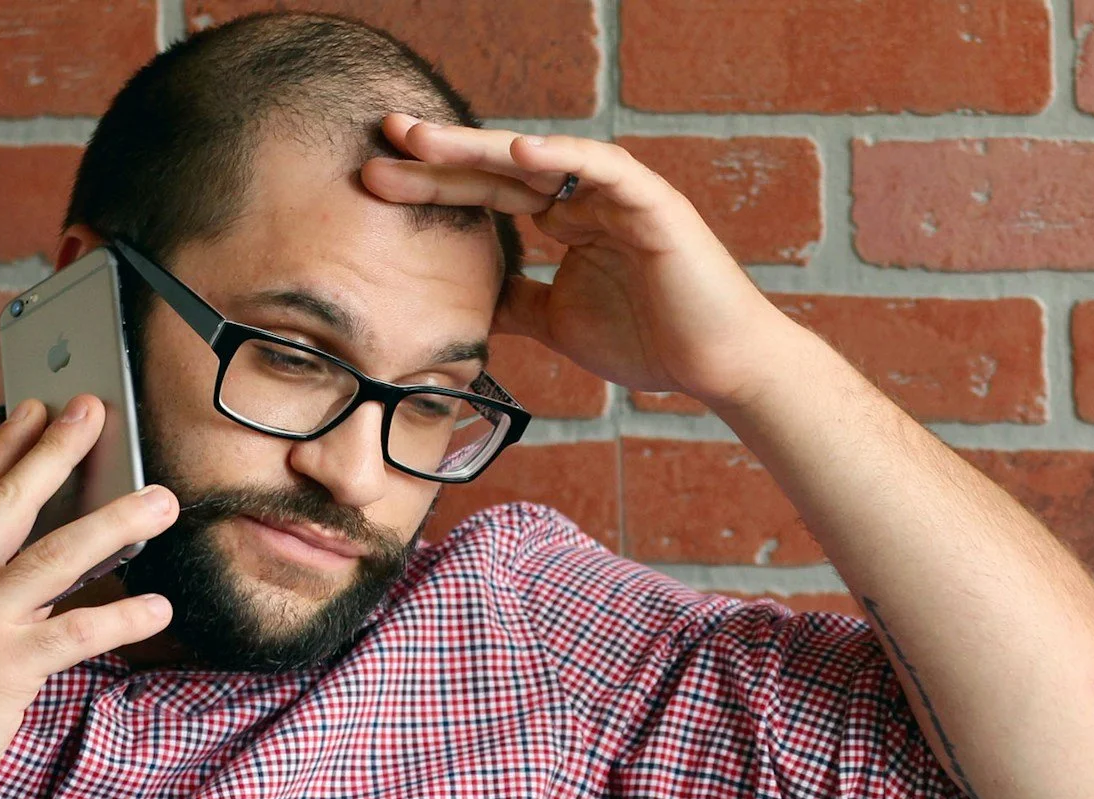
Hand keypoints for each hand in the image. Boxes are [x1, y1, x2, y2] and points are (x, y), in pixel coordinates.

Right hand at [0, 395, 177, 798]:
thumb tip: (33, 586)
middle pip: (6, 506)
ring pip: (52, 559)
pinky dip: (122, 617)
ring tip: (159, 501)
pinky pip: (74, 634)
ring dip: (113, 524)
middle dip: (55, 453)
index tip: (33, 408)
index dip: (3, 449)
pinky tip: (159, 607)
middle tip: (94, 410)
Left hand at [359, 119, 807, 411]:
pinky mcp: (654, 204)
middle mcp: (588, 198)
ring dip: (482, 148)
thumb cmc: (652, 344)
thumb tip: (471, 302)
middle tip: (383, 136)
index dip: (434, 185)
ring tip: (426, 140)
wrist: (718, 367)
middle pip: (501, 168)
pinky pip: (603, 169)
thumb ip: (517, 304)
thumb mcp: (559, 324)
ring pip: (542, 159)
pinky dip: (563, 158)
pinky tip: (517, 153)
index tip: (375, 180)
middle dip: (441, 154)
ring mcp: (620, 195)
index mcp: (567, 220)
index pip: (488, 194)